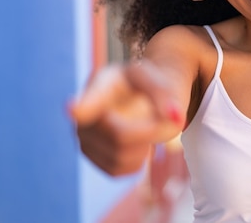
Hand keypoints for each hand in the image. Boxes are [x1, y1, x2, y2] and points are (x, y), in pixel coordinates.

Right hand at [69, 62, 183, 175]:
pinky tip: (137, 141)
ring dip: (144, 145)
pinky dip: (137, 159)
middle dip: (148, 131)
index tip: (74, 110)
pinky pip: (119, 170)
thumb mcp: (160, 80)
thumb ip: (165, 95)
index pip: (89, 101)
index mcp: (102, 86)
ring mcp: (84, 139)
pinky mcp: (92, 158)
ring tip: (145, 125)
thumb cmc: (151, 85)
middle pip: (120, 136)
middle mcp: (84, 114)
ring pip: (120, 157)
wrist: (145, 96)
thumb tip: (176, 118)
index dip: (82, 107)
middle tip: (160, 117)